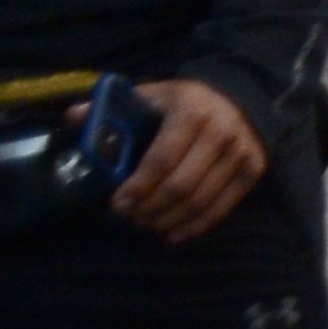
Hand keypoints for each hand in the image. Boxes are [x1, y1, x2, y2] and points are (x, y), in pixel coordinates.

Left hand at [113, 77, 266, 244]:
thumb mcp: (152, 94)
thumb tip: (73, 116)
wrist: (242, 96)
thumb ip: (113, 106)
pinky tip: (174, 234)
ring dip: (170, 220)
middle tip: (130, 218)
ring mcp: (241, 154)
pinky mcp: (254, 171)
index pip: (161, 160)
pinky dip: (197, 226)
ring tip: (147, 224)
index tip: (117, 204)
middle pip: (181, 186)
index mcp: (191, 113)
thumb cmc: (187, 100)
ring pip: (201, 201)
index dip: (138, 187)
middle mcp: (221, 134)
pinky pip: (223, 207)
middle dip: (151, 208)